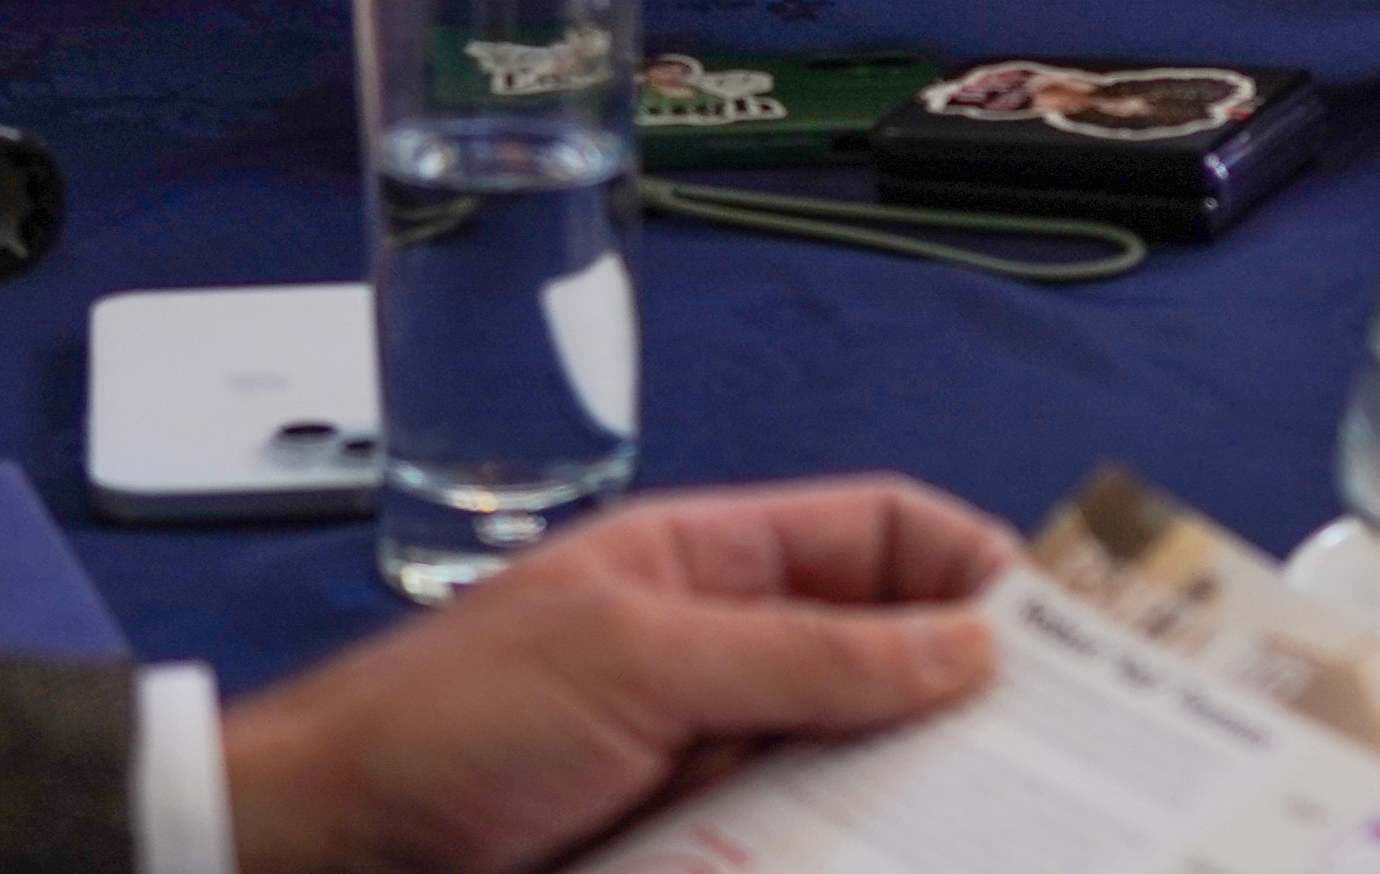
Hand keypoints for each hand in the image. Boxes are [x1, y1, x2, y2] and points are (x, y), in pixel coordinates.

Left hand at [218, 481, 1007, 873]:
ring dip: (905, 802)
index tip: (1066, 633)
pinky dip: (839, 857)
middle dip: (963, 701)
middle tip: (1058, 758)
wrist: (313, 854)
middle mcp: (718, 656)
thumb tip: (970, 639)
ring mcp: (699, 761)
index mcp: (709, 564)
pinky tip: (882, 865)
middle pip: (884, 663)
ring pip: (850, 773)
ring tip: (987, 829)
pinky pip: (793, 849)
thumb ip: (810, 652)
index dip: (974, 570)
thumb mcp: (641, 661)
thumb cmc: (439, 726)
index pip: (882, 538)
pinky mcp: (682, 849)